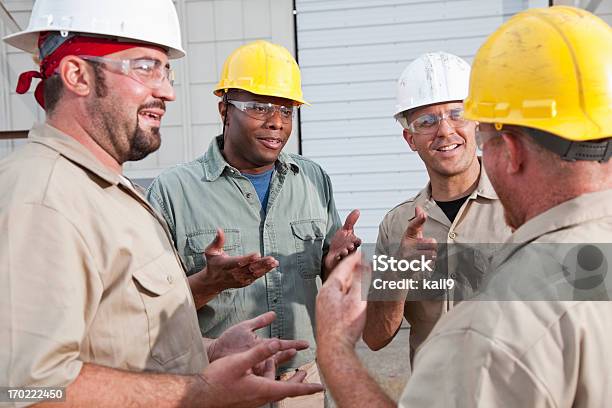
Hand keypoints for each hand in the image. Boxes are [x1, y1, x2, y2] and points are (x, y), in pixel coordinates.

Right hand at [199, 228, 278, 291]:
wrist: (213, 282)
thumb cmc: (213, 264)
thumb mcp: (211, 252)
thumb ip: (217, 241)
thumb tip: (219, 229)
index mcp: (227, 265)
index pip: (238, 262)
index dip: (248, 259)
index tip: (257, 254)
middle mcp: (234, 273)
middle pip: (250, 268)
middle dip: (261, 264)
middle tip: (271, 259)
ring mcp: (240, 279)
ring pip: (255, 274)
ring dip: (265, 268)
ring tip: (274, 262)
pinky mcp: (245, 282)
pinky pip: (256, 277)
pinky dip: (265, 272)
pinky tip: (272, 266)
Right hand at [200, 340, 324, 407]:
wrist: (199, 396)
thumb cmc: (218, 379)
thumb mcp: (239, 362)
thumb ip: (259, 351)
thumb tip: (278, 342)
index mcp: (262, 390)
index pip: (290, 389)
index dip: (307, 387)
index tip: (320, 387)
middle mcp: (260, 398)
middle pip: (285, 391)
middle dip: (299, 383)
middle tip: (309, 377)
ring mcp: (252, 400)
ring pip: (274, 389)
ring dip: (283, 380)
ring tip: (291, 370)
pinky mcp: (245, 399)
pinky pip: (264, 390)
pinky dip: (270, 380)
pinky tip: (266, 370)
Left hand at [207, 311, 308, 371]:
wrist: (213, 352)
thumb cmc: (228, 340)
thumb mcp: (245, 327)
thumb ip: (260, 321)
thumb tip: (274, 314)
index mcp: (263, 345)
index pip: (282, 344)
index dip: (294, 344)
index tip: (306, 344)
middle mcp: (261, 357)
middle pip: (279, 357)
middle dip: (289, 356)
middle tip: (298, 353)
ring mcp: (254, 366)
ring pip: (272, 367)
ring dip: (279, 365)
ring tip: (287, 360)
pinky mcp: (247, 373)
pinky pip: (260, 375)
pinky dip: (267, 374)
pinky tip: (272, 374)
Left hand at [316, 252, 366, 350]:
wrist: (334, 350)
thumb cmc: (345, 326)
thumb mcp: (357, 299)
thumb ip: (361, 280)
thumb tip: (363, 265)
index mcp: (329, 288)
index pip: (343, 267)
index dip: (354, 259)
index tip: (361, 252)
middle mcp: (324, 294)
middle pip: (340, 276)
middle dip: (353, 269)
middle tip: (363, 262)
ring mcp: (324, 305)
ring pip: (340, 287)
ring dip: (351, 281)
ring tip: (361, 277)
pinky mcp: (328, 315)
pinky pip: (339, 297)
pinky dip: (349, 292)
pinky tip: (354, 297)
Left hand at [324, 210, 361, 272]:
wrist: (333, 252)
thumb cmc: (341, 242)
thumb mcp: (346, 229)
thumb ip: (351, 221)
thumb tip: (357, 211)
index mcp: (352, 242)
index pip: (357, 241)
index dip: (357, 241)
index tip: (357, 240)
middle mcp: (349, 249)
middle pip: (352, 249)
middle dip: (351, 247)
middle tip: (350, 246)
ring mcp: (343, 255)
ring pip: (345, 255)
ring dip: (345, 253)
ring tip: (344, 252)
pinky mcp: (336, 259)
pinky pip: (337, 260)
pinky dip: (337, 258)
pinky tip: (336, 256)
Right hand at [396, 207, 436, 278]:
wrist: (398, 268)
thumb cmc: (408, 249)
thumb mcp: (412, 235)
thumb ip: (418, 222)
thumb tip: (419, 207)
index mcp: (408, 235)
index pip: (413, 225)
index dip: (419, 219)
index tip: (423, 214)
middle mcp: (407, 244)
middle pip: (432, 242)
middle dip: (433, 247)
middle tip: (425, 249)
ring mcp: (409, 256)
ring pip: (432, 253)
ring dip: (431, 256)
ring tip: (422, 257)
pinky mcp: (412, 265)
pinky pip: (429, 263)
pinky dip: (428, 264)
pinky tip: (421, 263)